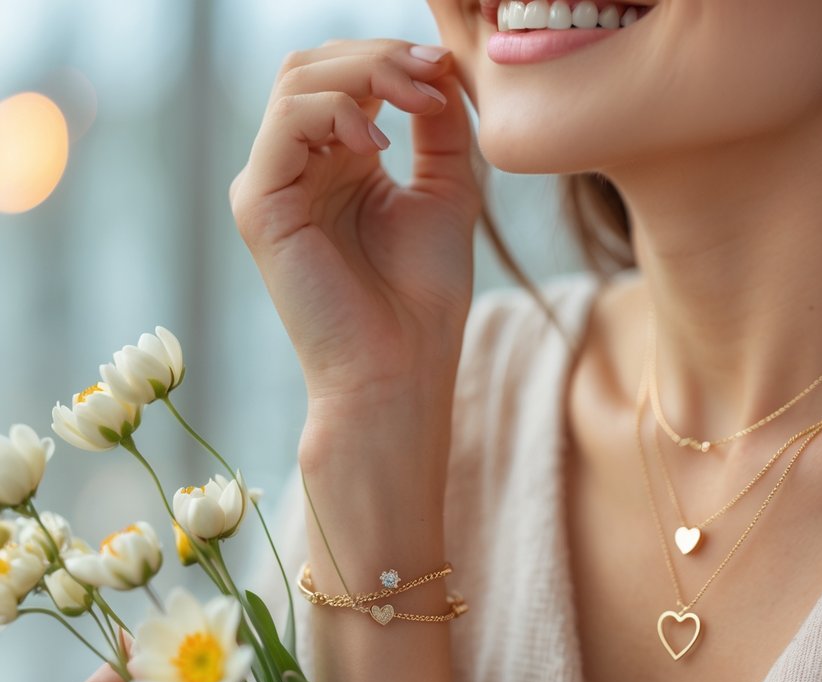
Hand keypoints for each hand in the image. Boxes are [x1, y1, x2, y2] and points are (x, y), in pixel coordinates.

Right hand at [229, 38, 481, 407]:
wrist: (400, 368)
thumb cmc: (423, 297)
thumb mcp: (446, 192)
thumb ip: (440, 128)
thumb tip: (440, 67)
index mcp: (338, 163)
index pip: (344, 77)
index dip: (393, 58)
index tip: (446, 69)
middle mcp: (298, 167)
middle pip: (314, 66)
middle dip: (379, 57)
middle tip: (432, 74)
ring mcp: (273, 183)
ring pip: (297, 81)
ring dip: (364, 74)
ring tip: (416, 100)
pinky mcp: (259, 204)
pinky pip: (285, 123)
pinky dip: (336, 112)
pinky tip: (379, 145)